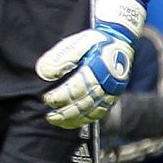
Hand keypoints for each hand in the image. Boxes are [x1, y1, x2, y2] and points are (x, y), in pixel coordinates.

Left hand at [36, 0, 144, 127]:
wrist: (118, 40)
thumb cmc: (93, 41)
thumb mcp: (75, 43)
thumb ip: (60, 58)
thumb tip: (44, 73)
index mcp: (98, 68)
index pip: (77, 87)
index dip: (61, 95)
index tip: (46, 99)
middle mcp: (107, 83)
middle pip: (84, 103)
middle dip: (65, 111)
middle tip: (49, 115)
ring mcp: (112, 92)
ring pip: (92, 110)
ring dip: (74, 118)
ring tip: (57, 121)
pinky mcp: (113, 97)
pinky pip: (99, 112)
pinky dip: (85, 119)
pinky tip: (72, 122)